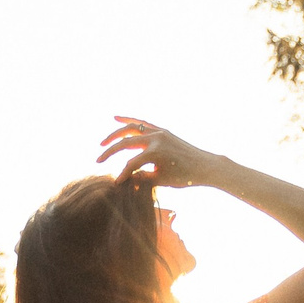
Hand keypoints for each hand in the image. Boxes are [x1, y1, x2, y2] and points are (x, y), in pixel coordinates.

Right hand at [97, 117, 226, 188]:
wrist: (205, 166)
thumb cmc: (185, 177)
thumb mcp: (161, 180)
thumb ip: (142, 177)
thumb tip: (125, 177)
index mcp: (155, 152)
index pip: (131, 164)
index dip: (122, 175)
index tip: (116, 184)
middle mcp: (156, 139)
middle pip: (125, 142)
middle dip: (110, 152)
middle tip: (98, 161)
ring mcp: (160, 132)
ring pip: (131, 128)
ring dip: (115, 134)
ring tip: (103, 143)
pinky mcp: (163, 130)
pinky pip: (143, 123)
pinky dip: (129, 121)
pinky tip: (117, 118)